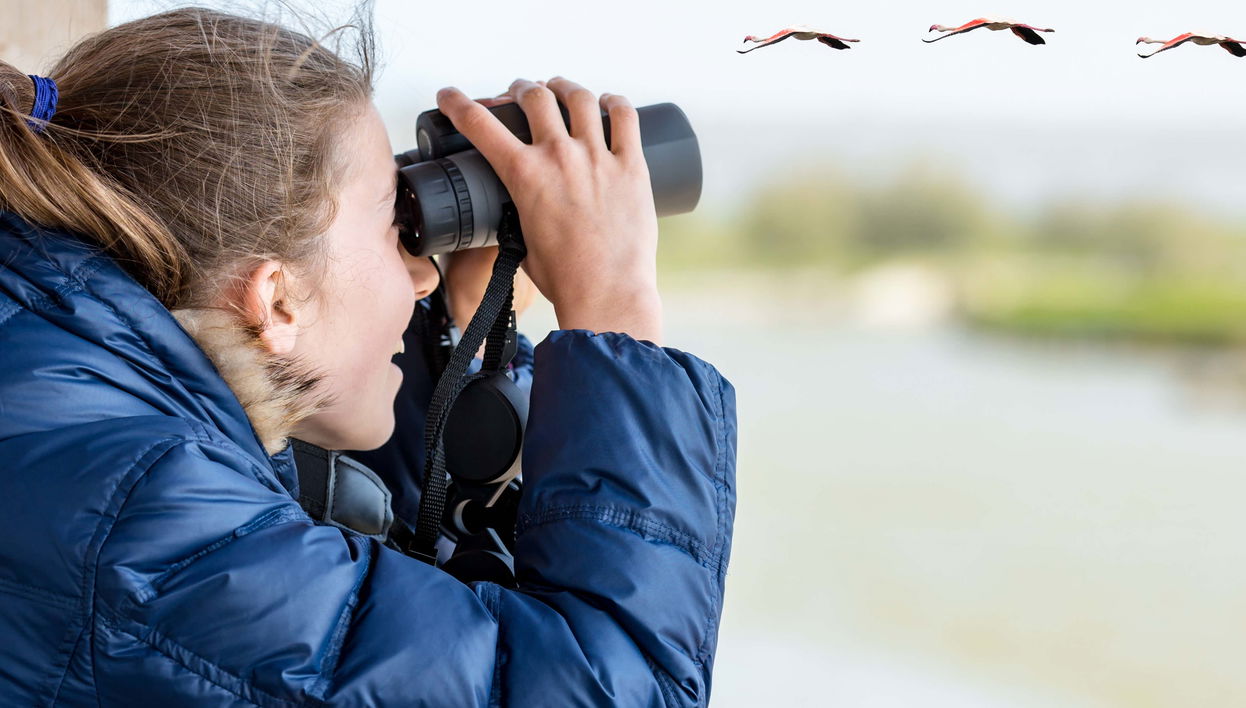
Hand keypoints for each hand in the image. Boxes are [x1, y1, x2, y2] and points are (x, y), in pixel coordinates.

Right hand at [435, 77, 662, 343]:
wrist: (606, 293)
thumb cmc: (566, 277)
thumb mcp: (522, 240)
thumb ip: (517, 215)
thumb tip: (516, 209)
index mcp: (524, 175)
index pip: (479, 123)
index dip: (457, 103)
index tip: (450, 96)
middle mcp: (560, 157)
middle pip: (534, 97)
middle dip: (521, 90)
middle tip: (520, 93)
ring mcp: (598, 158)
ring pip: (579, 98)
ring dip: (564, 87)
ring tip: (560, 89)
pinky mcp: (632, 167)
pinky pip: (625, 117)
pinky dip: (615, 103)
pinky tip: (610, 102)